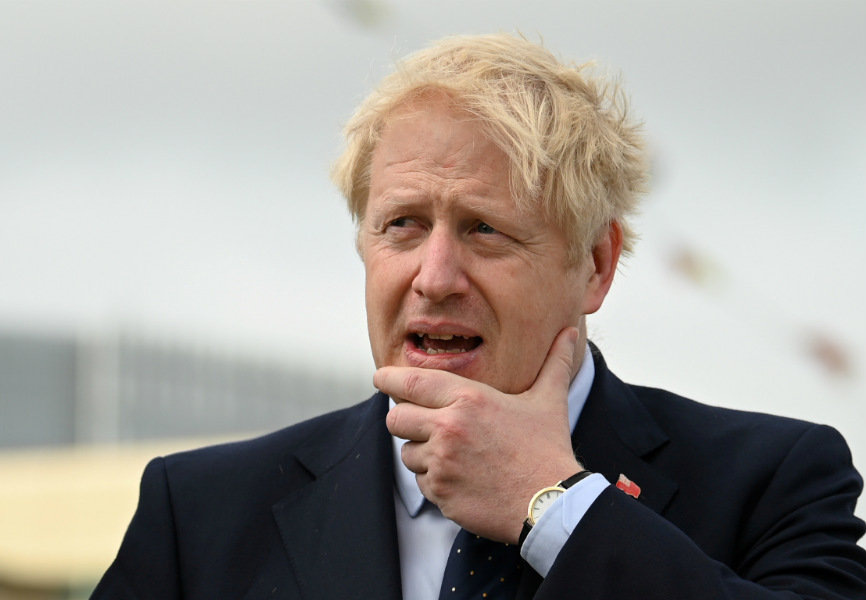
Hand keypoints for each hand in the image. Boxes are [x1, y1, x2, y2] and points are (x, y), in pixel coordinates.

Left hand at [375, 327, 582, 542]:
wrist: (552, 503)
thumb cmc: (548, 449)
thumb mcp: (549, 400)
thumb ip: (554, 363)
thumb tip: (569, 333)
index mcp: (469, 399)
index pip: (411, 383)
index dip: (389, 379)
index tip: (380, 378)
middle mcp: (449, 428)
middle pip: (397, 418)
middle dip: (404, 420)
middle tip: (421, 423)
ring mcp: (442, 462)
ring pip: (407, 453)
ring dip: (423, 454)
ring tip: (454, 455)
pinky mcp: (441, 493)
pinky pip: (421, 483)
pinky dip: (435, 481)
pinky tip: (462, 479)